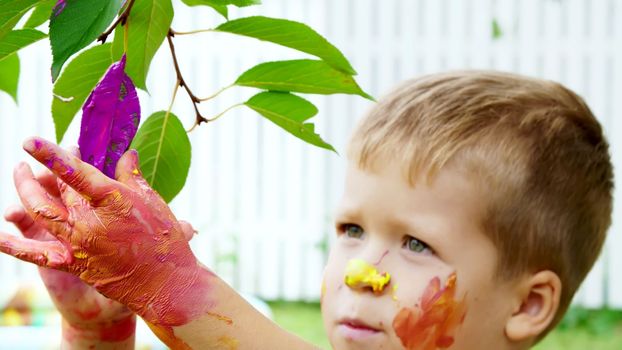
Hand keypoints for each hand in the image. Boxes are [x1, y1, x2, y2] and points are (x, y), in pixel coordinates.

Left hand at [0, 138, 211, 331]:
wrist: (164, 283)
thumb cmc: (164, 240)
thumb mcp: (153, 202)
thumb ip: (132, 176)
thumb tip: (126, 154)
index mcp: (112, 201)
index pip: (75, 172)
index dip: (51, 155)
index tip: (30, 141)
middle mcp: (89, 221)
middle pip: (57, 188)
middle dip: (48, 166)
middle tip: (44, 154)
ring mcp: (77, 244)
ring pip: (39, 211)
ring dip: (25, 189)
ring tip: (20, 172)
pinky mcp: (72, 264)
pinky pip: (36, 253)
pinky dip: (13, 244)